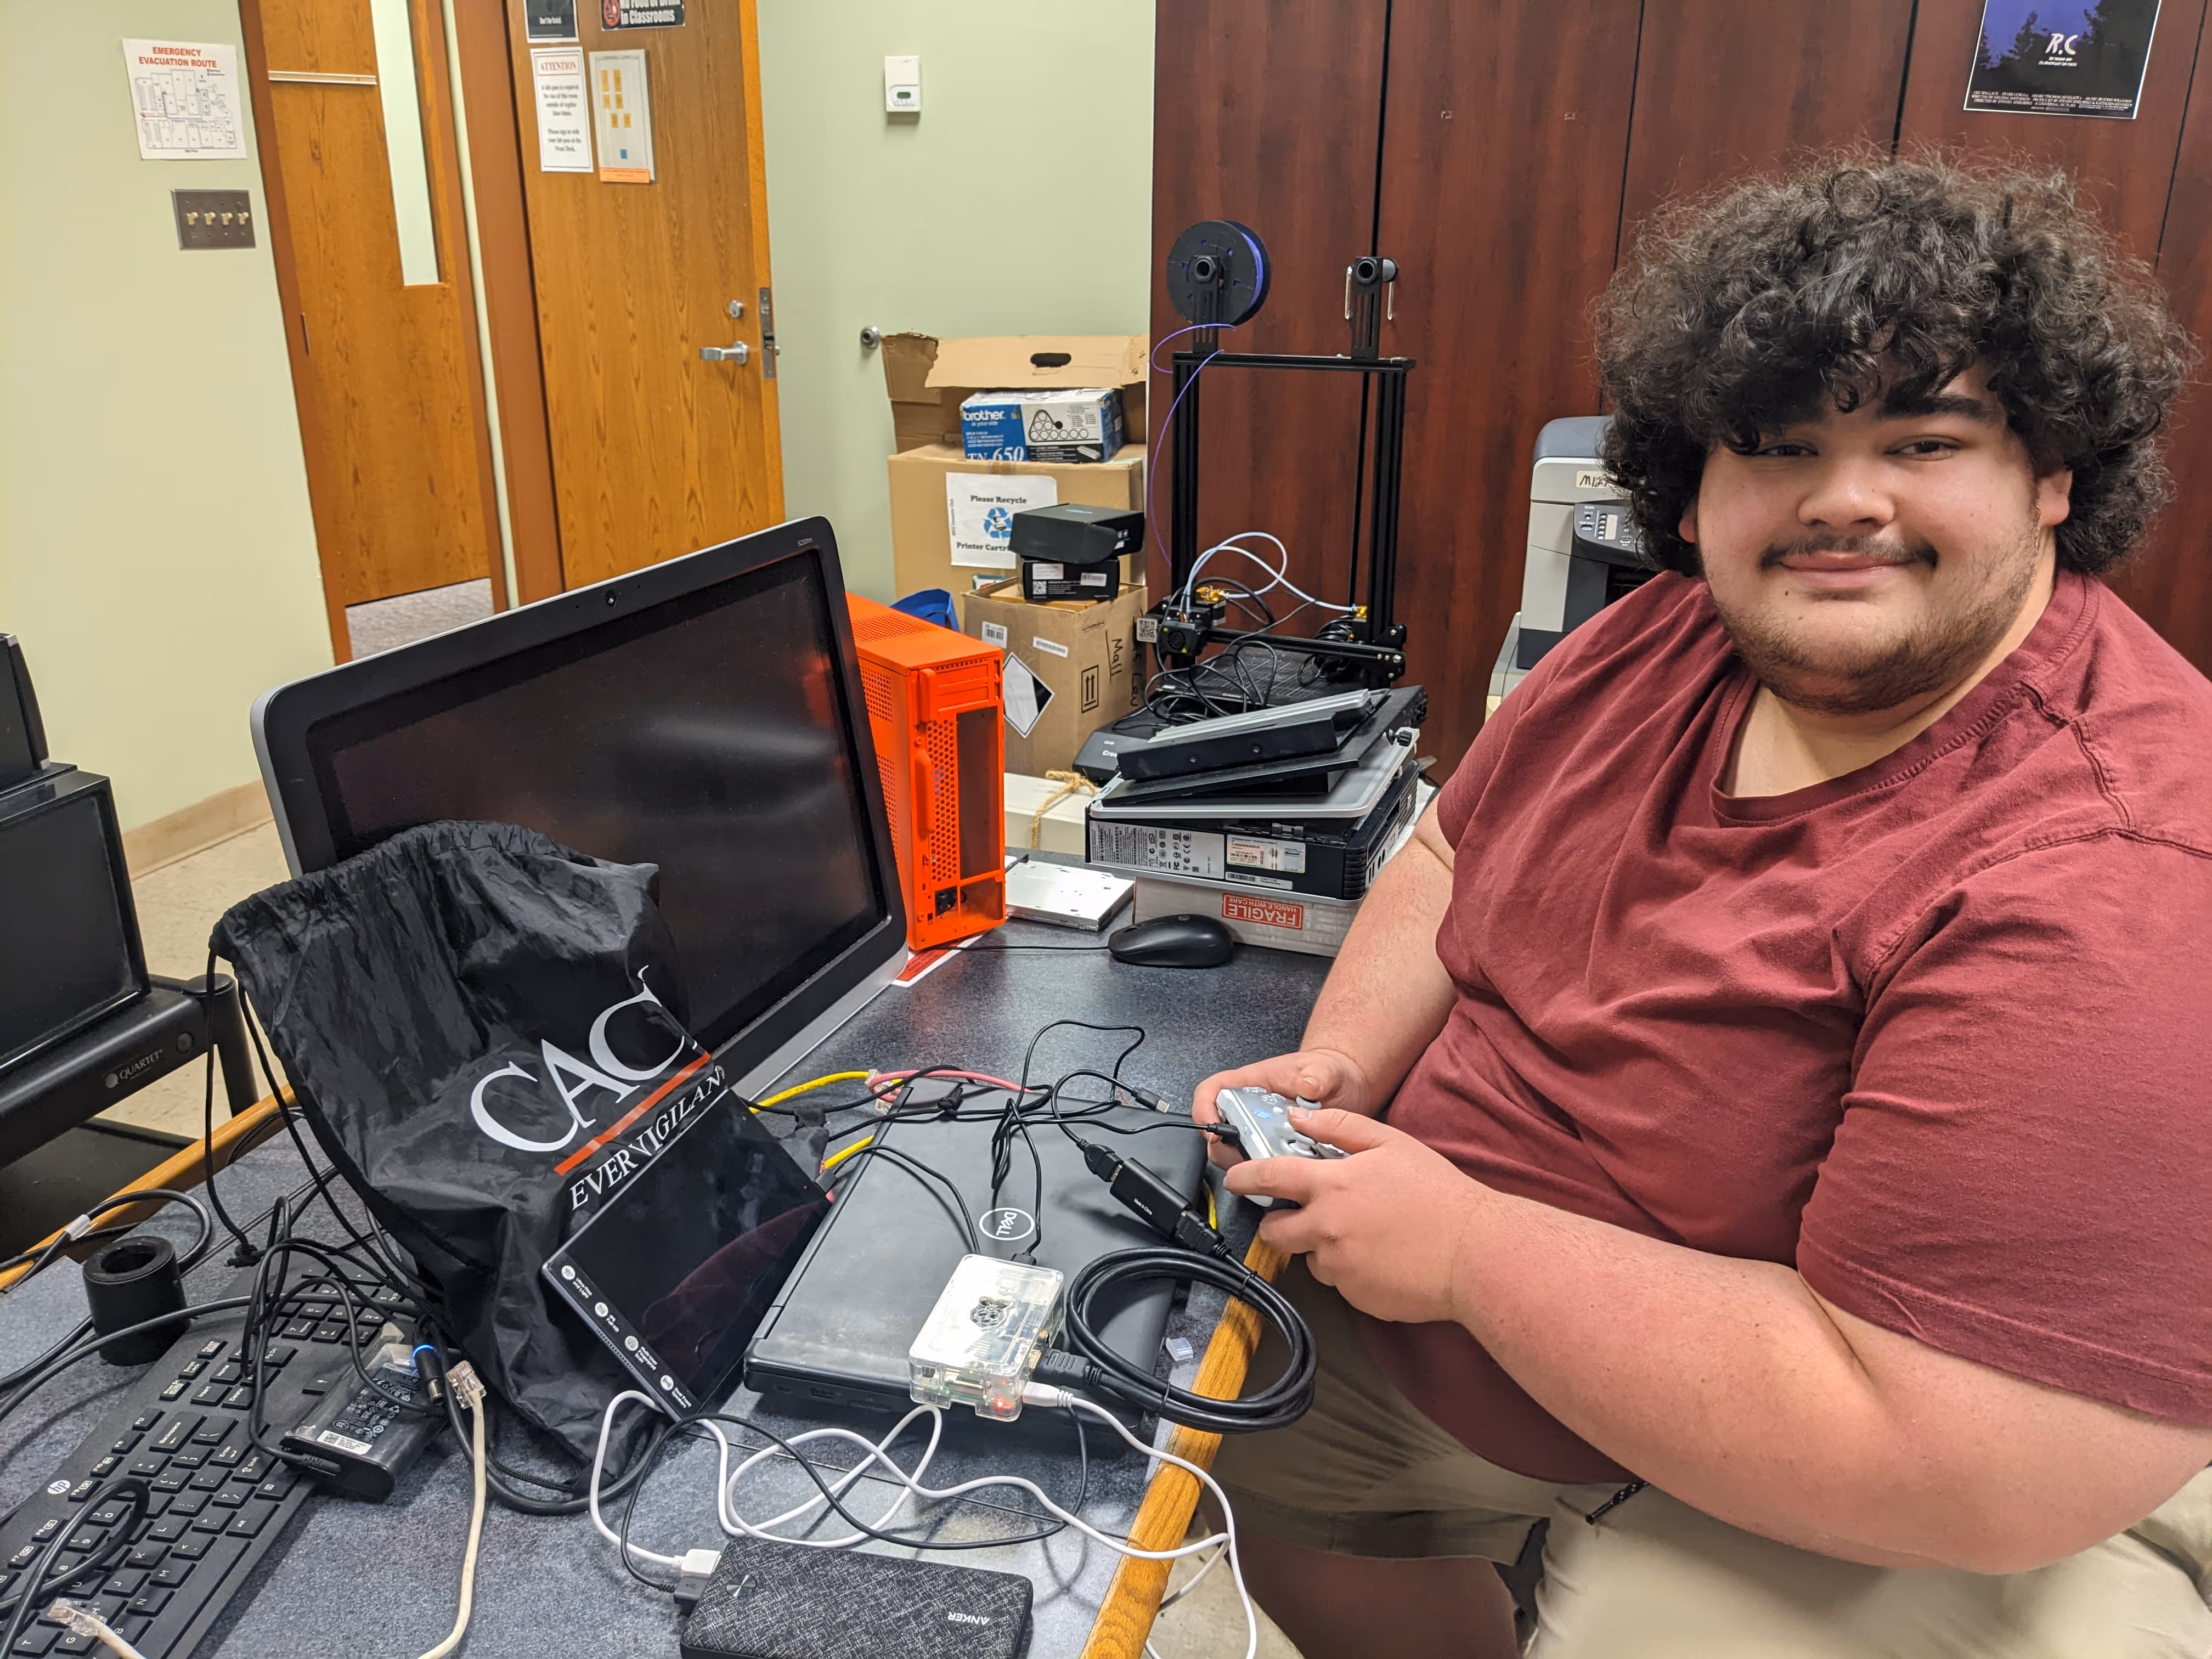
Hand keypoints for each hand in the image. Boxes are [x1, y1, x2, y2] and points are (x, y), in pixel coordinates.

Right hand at [1192, 1048, 1374, 1170]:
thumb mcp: (1325, 1069)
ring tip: (1283, 1162)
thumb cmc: (1328, 1071)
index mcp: (1251, 1084)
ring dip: (1256, 1165)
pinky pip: (1266, 1170)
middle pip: (1221, 1133)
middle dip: (1232, 1149)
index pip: (1212, 1092)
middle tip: (1255, 1155)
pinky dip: (1276, 1176)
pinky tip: (1296, 1172)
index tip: (1213, 1132)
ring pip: (1240, 1156)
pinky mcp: (1277, 1152)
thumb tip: (1308, 1086)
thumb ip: (1317, 1076)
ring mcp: (1262, 1133)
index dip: (1204, 1110)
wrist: (1347, 1086)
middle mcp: (1250, 1110)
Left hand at [1224, 1107, 1492, 1325]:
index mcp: (1332, 1185)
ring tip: (1364, 1235)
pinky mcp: (1355, 1297)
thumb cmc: (1439, 1194)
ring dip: (1323, 1247)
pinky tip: (1381, 1257)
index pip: (1269, 1178)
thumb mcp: (1392, 1143)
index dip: (1243, 1176)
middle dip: (1278, 1222)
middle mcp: (1326, 1228)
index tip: (1234, 1177)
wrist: (1475, 1253)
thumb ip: (1340, 1128)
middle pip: (1274, 1231)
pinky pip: (1339, 1282)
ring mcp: (1339, 1267)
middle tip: (1301, 1215)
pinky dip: (1351, 1269)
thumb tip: (1300, 1118)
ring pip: (1310, 1258)